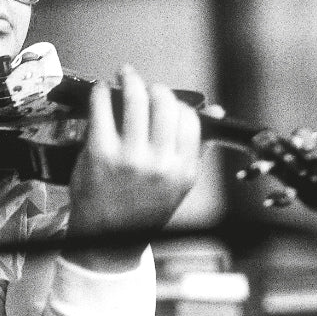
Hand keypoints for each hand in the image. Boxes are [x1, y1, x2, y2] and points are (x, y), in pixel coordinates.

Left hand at [65, 66, 201, 271]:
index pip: (190, 119)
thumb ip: (194, 149)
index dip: (176, 104)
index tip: (163, 100)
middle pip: (165, 104)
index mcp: (184, 171)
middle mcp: (161, 164)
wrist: (105, 241)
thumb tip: (216, 110)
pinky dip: (101, 93)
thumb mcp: (176, 186)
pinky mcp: (100, 153)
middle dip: (154, 87)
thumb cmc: (138, 210)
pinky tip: (100, 90)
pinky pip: (103, 109)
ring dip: (130, 79)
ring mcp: (131, 158)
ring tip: (124, 74)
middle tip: (141, 83)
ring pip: (137, 100)